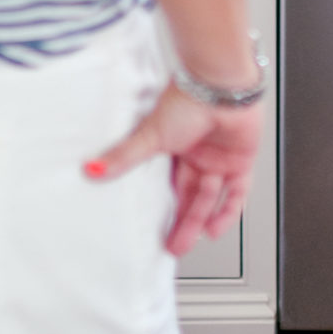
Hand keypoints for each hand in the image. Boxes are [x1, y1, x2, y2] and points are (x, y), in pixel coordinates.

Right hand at [84, 81, 263, 257]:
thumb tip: (91, 170)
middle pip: (189, 196)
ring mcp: (220, 158)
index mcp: (175, 146)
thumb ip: (124, 157)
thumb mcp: (150, 135)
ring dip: (200, 220)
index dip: (163, 208)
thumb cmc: (188, 99)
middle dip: (181, 223)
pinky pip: (236, 194)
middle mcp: (198, 154)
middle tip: (171, 246)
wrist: (221, 86)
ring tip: (187, 241)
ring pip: (210, 198)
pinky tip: (214, 230)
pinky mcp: (241, 160)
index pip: (168, 185)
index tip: (153, 231)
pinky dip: (227, 213)